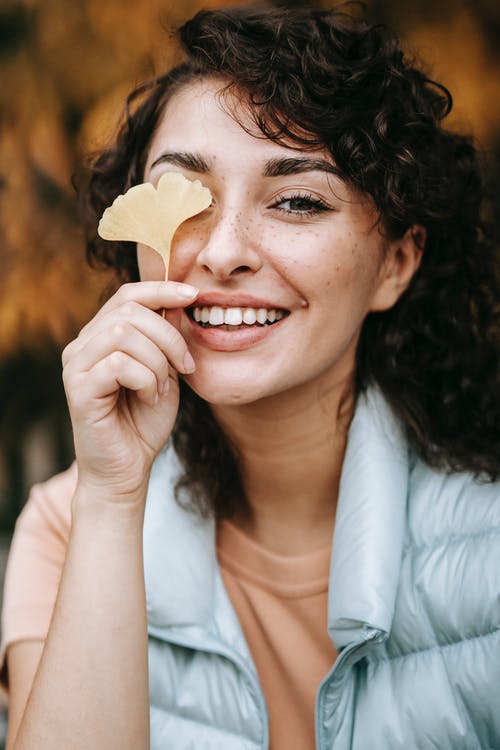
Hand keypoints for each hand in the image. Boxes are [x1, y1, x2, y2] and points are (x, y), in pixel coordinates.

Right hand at [62, 281, 197, 499]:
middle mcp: (82, 346)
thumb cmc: (145, 420)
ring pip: (123, 335)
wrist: (128, 469)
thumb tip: (179, 299)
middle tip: (185, 367)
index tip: (194, 295)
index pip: (127, 295)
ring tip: (161, 388)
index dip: (161, 289)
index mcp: (100, 336)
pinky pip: (119, 365)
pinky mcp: (77, 390)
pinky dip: (146, 380)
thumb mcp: (165, 371)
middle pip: (129, 311)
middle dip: (169, 336)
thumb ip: (166, 338)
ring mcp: (75, 367)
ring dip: (157, 361)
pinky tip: (149, 399)